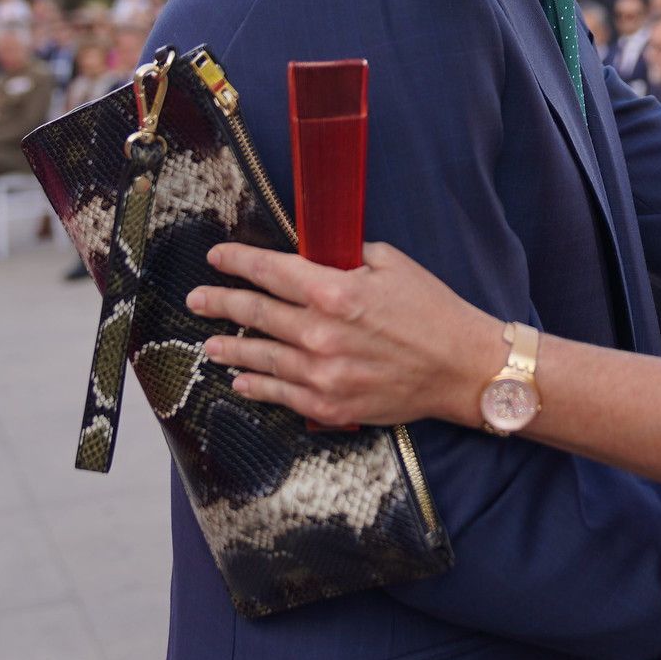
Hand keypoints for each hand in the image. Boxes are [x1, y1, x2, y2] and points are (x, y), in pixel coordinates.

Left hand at [190, 241, 500, 427]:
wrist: (462, 367)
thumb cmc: (432, 310)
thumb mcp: (391, 264)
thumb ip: (344, 257)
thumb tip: (311, 253)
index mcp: (334, 292)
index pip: (270, 271)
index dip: (238, 262)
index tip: (218, 257)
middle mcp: (320, 334)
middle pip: (255, 314)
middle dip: (220, 302)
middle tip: (197, 299)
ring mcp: (322, 375)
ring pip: (260, 358)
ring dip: (230, 348)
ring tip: (210, 344)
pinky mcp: (331, 406)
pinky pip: (280, 396)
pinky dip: (256, 387)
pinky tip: (240, 382)